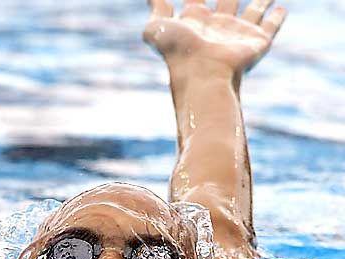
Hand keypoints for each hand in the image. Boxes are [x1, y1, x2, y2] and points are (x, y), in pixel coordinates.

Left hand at [144, 0, 286, 73]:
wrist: (202, 75)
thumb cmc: (177, 52)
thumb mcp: (156, 28)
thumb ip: (155, 9)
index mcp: (196, 20)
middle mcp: (217, 26)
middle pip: (227, 0)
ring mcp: (237, 34)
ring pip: (251, 11)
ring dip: (259, 1)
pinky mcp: (256, 42)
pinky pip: (270, 27)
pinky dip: (275, 18)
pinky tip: (280, 9)